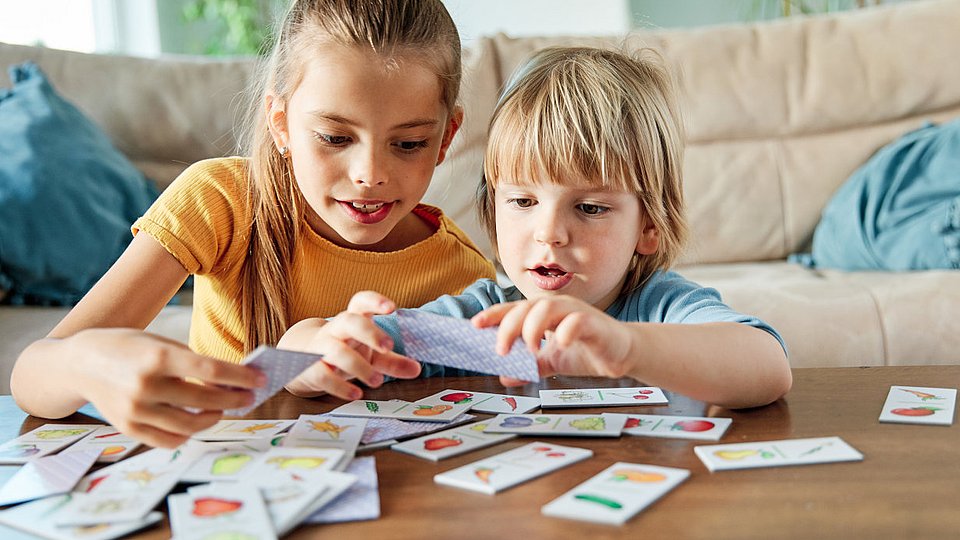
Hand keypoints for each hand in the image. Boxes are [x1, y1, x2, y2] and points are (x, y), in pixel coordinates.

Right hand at [70, 329, 264, 447]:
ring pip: (190, 425)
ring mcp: (135, 411)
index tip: (260, 379)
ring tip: (224, 408)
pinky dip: (189, 433)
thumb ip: (193, 362)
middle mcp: (146, 385)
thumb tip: (231, 380)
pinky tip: (198, 420)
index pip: (211, 370)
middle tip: (249, 397)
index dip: (241, 377)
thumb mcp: (160, 342)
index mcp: (157, 357)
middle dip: (234, 400)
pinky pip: (169, 440)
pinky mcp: (128, 428)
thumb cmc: (128, 347)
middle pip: (204, 401)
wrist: (80, 363)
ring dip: (214, 418)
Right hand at [282, 291, 420, 399]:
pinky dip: (340, 387)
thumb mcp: (370, 354)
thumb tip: (417, 369)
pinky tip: (357, 394)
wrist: (302, 360)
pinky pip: (323, 375)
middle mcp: (336, 330)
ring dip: (360, 366)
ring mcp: (322, 348)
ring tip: (378, 381)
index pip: (360, 301)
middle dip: (370, 332)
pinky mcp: (311, 369)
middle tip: (388, 346)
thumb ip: (393, 360)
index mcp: (354, 320)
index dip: (375, 301)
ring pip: (337, 351)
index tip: (392, 307)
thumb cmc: (344, 351)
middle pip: (349, 322)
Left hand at [472, 295, 634, 381]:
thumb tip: (505, 375)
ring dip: (533, 327)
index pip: (514, 309)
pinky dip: (567, 330)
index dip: (494, 315)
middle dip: (509, 326)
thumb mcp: (553, 361)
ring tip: (527, 349)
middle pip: (527, 307)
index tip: (475, 325)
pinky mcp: (595, 323)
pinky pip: (579, 321)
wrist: (621, 355)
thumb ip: (531, 366)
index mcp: (544, 314)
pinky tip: (559, 343)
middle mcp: (558, 308)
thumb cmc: (586, 350)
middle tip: (500, 350)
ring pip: (549, 308)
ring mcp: (576, 312)